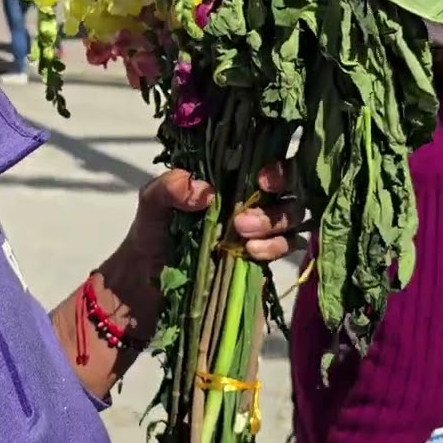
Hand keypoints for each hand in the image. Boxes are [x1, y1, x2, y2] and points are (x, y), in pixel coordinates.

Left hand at [127, 166, 304, 263]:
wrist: (148, 282)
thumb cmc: (153, 233)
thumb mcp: (151, 203)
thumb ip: (168, 188)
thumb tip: (206, 191)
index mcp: (230, 177)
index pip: (268, 160)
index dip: (276, 167)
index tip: (261, 179)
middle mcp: (251, 198)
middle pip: (290, 188)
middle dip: (278, 199)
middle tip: (242, 217)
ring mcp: (262, 228)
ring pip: (293, 217)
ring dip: (276, 223)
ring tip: (242, 234)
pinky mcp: (264, 257)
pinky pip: (286, 246)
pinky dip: (275, 247)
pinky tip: (251, 253)